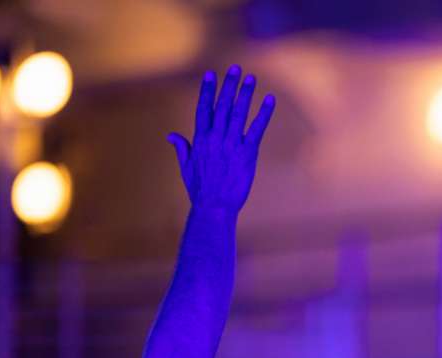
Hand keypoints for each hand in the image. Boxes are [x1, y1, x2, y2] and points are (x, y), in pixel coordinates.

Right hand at [167, 66, 275, 213]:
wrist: (214, 206)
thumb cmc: (200, 189)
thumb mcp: (186, 167)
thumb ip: (182, 148)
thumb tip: (171, 135)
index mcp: (200, 139)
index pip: (204, 108)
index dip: (207, 90)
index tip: (210, 75)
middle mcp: (215, 137)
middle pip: (223, 105)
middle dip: (229, 85)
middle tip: (236, 68)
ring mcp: (231, 143)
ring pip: (238, 112)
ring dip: (245, 93)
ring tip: (251, 78)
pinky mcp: (247, 152)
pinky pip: (257, 128)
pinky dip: (264, 113)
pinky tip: (270, 100)